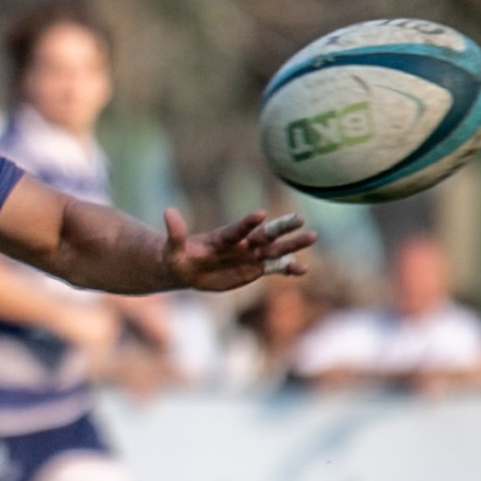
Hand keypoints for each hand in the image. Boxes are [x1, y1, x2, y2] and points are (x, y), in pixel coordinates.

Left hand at [164, 209, 313, 291]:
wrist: (186, 269)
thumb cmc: (177, 257)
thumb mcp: (172, 249)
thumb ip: (175, 233)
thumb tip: (167, 212)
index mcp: (222, 238)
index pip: (237, 230)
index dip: (247, 223)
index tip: (260, 214)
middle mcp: (240, 244)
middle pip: (263, 234)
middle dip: (281, 228)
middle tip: (300, 219)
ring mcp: (249, 256)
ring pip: (274, 249)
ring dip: (292, 245)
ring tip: (312, 237)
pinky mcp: (253, 269)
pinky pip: (273, 268)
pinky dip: (287, 268)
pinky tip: (303, 269)